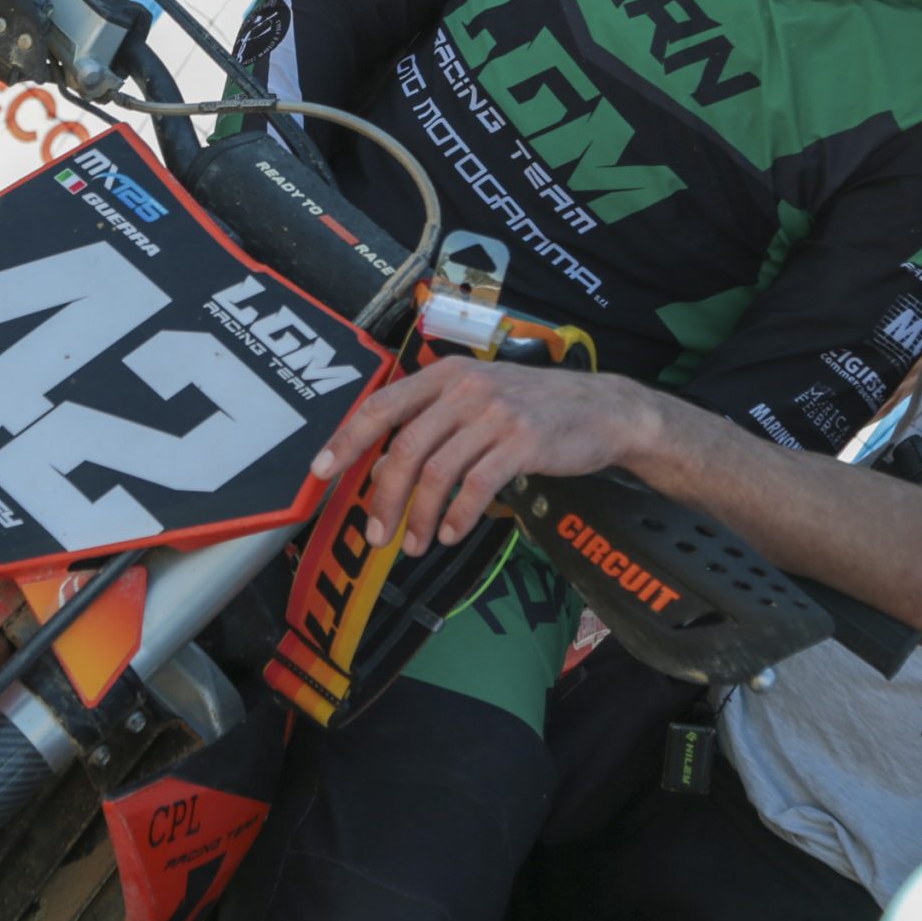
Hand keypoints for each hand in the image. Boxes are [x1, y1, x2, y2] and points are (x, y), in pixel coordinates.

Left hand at [310, 357, 668, 555]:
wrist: (602, 408)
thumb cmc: (531, 408)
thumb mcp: (477, 398)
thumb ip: (433, 423)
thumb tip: (382, 466)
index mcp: (445, 375)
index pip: (381, 406)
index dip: (346, 441)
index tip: (320, 473)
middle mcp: (465, 389)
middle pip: (405, 449)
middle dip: (383, 498)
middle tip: (376, 536)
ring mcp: (495, 414)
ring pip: (438, 472)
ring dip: (419, 517)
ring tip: (415, 545)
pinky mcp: (523, 441)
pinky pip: (477, 486)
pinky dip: (457, 516)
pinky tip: (450, 534)